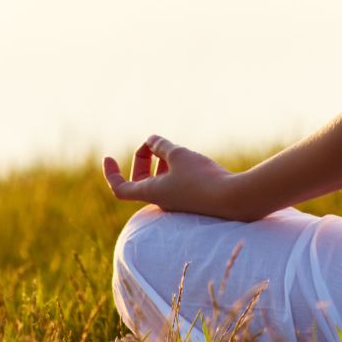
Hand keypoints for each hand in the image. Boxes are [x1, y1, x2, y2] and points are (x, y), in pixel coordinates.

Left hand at [102, 135, 257, 220]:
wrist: (233, 199)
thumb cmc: (202, 178)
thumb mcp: (178, 155)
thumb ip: (162, 146)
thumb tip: (151, 140)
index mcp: (152, 192)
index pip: (120, 188)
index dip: (111, 173)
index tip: (108, 157)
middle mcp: (162, 200)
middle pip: (139, 182)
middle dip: (142, 160)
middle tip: (153, 144)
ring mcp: (177, 202)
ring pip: (159, 181)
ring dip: (160, 162)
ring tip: (171, 148)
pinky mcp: (192, 200)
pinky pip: (174, 183)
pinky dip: (174, 168)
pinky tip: (187, 157)